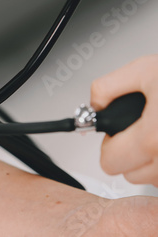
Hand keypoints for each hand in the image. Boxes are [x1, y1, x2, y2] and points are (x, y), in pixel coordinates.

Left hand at [91, 55, 157, 186]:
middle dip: (130, 153)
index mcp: (153, 139)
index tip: (119, 133)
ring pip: (154, 179)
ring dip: (153, 160)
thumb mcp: (145, 70)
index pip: (109, 163)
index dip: (110, 144)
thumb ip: (108, 87)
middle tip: (144, 129)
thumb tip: (96, 105)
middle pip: (130, 174)